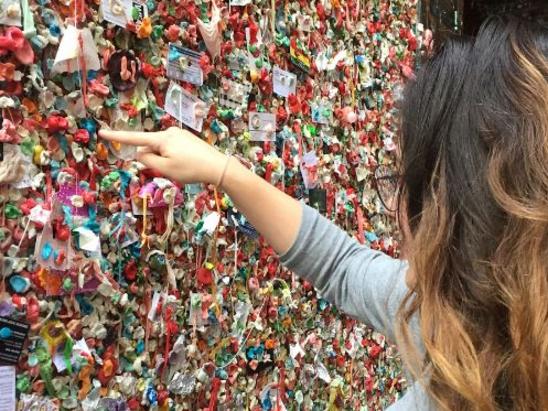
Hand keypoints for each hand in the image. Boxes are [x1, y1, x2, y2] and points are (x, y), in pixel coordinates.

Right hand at [98, 127, 226, 184]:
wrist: (217, 166)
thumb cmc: (190, 169)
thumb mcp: (165, 169)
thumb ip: (147, 161)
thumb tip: (139, 153)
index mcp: (161, 138)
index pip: (134, 138)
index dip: (117, 137)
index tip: (101, 132)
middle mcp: (169, 132)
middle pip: (150, 147)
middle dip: (153, 159)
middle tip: (171, 170)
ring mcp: (179, 134)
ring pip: (161, 149)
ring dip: (164, 159)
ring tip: (182, 168)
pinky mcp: (187, 139)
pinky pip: (172, 148)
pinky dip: (173, 158)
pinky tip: (186, 165)